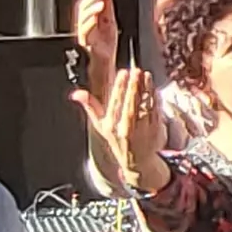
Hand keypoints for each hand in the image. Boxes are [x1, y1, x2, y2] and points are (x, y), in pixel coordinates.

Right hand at [69, 0, 120, 75]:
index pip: (87, 2)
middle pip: (82, 8)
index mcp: (89, 19)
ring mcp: (84, 34)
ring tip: (100, 3)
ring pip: (82, 18)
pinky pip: (85, 32)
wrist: (107, 61)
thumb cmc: (107, 44)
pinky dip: (90, 23)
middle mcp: (84, 25)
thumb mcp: (110, 22)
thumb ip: (108, 9)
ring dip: (91, 9)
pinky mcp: (87, 43)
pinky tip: (95, 17)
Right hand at [71, 67, 162, 193]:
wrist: (136, 161)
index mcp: (110, 126)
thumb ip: (90, 106)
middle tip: (135, 70)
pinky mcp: (154, 131)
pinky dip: (154, 98)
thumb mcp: (100, 124)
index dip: (119, 87)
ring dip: (145, 89)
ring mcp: (141, 131)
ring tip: (145, 75)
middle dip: (133, 86)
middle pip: (130, 105)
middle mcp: (125, 130)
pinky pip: (155, 112)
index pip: (114, 103)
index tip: (122, 73)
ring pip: (143, 106)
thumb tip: (76, 93)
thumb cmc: (117, 138)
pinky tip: (152, 87)